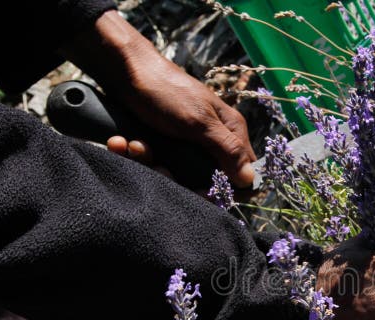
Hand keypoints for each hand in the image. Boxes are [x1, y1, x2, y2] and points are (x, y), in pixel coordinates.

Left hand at [62, 10, 255, 186]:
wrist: (124, 70)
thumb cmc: (166, 92)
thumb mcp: (199, 122)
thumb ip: (228, 150)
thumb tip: (250, 179)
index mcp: (231, 132)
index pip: (244, 172)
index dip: (226, 188)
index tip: (201, 192)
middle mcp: (214, 139)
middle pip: (207, 179)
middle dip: (179, 179)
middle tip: (160, 167)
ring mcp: (188, 143)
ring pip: (177, 173)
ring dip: (151, 164)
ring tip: (136, 146)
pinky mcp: (165, 144)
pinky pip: (156, 161)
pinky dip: (138, 154)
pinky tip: (124, 142)